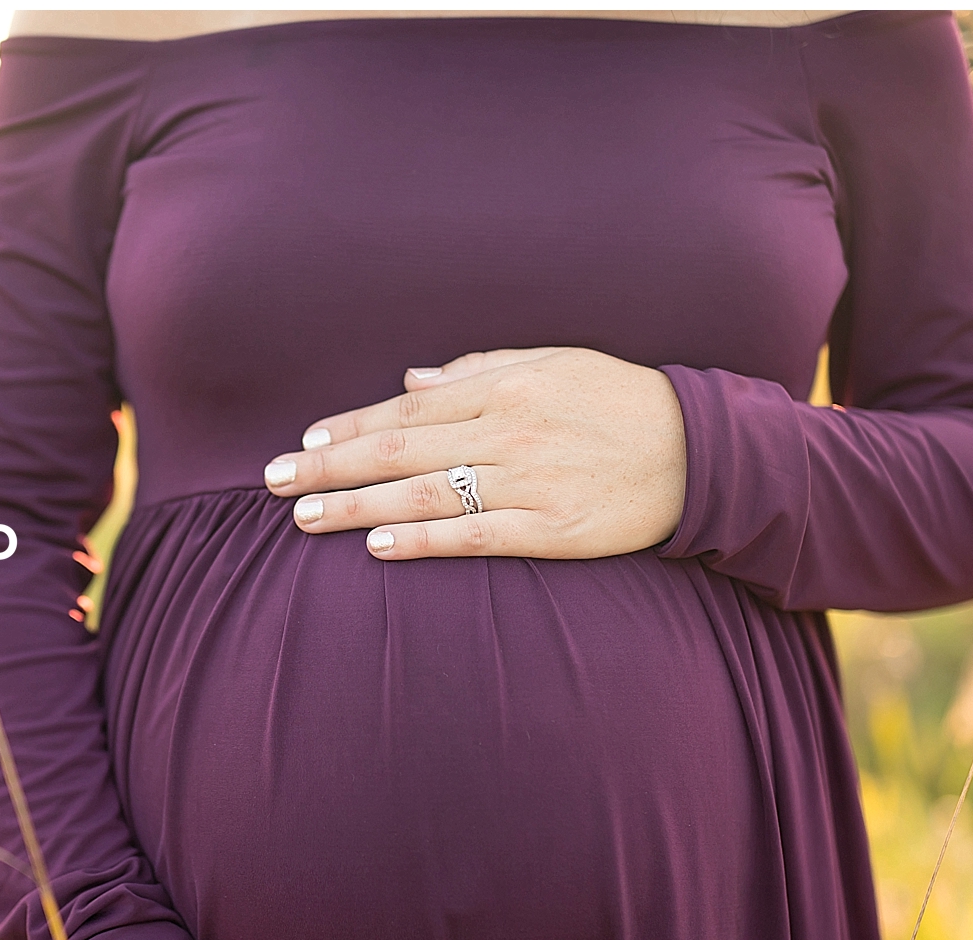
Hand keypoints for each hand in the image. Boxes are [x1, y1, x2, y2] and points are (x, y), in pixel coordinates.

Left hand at [262, 347, 686, 559]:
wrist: (699, 452)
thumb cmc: (620, 402)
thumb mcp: (553, 362)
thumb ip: (478, 369)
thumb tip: (409, 378)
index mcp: (504, 387)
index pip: (406, 408)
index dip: (349, 426)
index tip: (303, 443)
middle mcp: (508, 431)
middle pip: (399, 449)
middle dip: (329, 467)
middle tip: (273, 483)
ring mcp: (529, 482)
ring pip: (424, 493)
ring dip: (356, 505)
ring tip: (305, 517)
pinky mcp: (553, 531)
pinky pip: (474, 536)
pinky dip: (422, 539)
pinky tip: (377, 544)